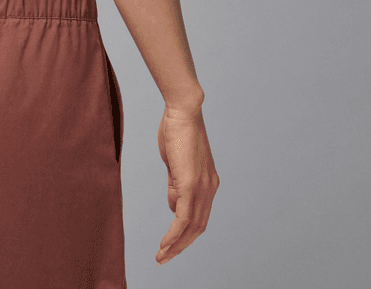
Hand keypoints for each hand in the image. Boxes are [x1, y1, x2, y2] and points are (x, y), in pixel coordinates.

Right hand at [155, 103, 218, 265]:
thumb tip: (173, 204)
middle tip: (165, 258)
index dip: (186, 233)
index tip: (172, 244)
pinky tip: (165, 244)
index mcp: (207, 183)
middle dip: (181, 246)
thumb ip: (176, 184)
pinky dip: (175, 234)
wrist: (183, 111)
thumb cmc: (177, 131)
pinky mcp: (191, 185)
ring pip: (191, 227)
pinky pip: (183, 217)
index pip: (199, 216)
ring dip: (176, 244)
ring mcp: (202, 188)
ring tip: (161, 256)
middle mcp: (209, 189)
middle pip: (198, 227)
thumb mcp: (176, 163)